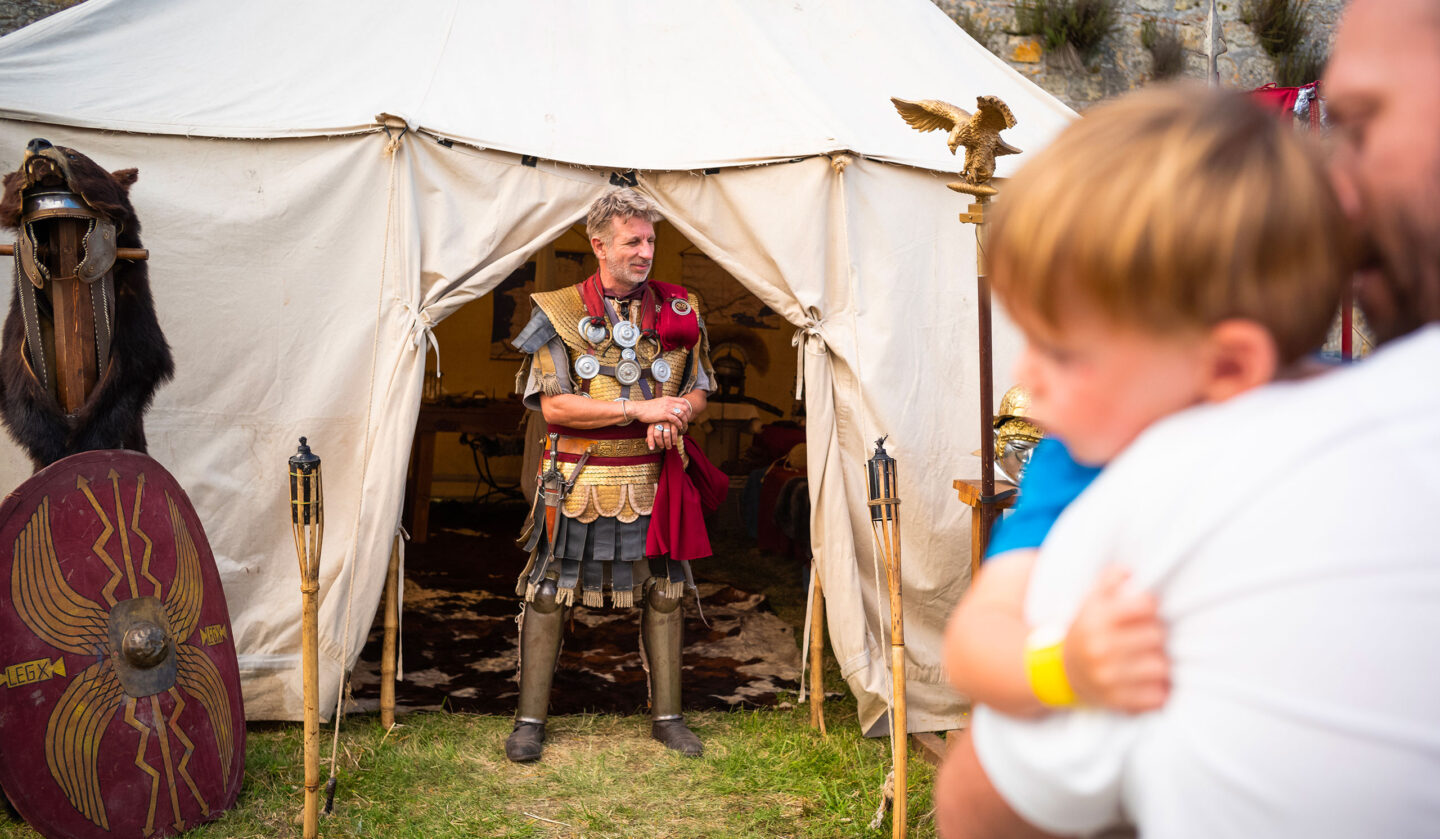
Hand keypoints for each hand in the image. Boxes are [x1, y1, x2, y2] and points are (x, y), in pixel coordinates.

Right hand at [634, 396, 692, 432]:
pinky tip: (679, 427)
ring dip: (684, 420)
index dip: (687, 408)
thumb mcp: (659, 402)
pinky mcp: (664, 415)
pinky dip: (679, 424)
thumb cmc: (647, 407)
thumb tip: (670, 406)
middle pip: (685, 407)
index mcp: (668, 398)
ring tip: (683, 425)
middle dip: (688, 414)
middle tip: (687, 420)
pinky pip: (676, 419)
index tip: (687, 414)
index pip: (683, 401)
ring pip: (681, 413)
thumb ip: (666, 403)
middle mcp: (669, 402)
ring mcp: (667, 408)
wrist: (639, 409)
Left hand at [647, 420, 679, 449]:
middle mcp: (659, 422)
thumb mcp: (656, 428)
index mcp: (653, 423)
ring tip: (668, 447)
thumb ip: (651, 434)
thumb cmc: (662, 425)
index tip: (651, 449)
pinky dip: (674, 440)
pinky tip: (674, 443)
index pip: (650, 433)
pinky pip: (673, 433)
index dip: (650, 441)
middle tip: (662, 447)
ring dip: (667, 443)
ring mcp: (667, 422)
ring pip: (666, 436)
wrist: (673, 417)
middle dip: (660, 443)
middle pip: (657, 435)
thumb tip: (646, 441)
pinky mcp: (674, 423)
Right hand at [1063, 566, 1169, 712]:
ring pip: (1161, 666)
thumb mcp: (1090, 600)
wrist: (1062, 673)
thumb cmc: (1087, 630)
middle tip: (1147, 638)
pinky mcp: (1117, 701)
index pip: (1146, 605)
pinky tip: (1146, 683)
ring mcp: (1108, 676)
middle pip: (1158, 635)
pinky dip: (1157, 690)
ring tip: (1148, 660)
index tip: (1144, 612)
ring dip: (1160, 663)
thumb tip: (1131, 572)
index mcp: (1095, 618)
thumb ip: (1110, 579)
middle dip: (1156, 635)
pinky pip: (1157, 696)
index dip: (1149, 607)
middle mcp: (1100, 647)